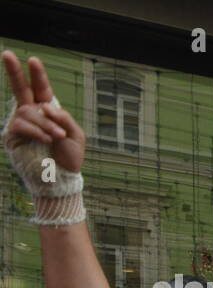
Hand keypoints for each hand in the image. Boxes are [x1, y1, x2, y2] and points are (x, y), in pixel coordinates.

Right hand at [2, 52, 84, 172]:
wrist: (61, 178)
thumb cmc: (68, 157)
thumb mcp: (75, 135)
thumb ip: (64, 117)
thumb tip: (45, 105)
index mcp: (48, 112)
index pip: (41, 90)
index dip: (37, 76)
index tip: (32, 60)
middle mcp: (32, 114)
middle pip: (20, 89)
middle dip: (13, 71)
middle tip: (7, 54)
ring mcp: (21, 125)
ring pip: (28, 111)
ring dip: (45, 122)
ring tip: (57, 136)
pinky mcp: (12, 136)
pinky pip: (22, 125)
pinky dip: (37, 130)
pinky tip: (47, 138)